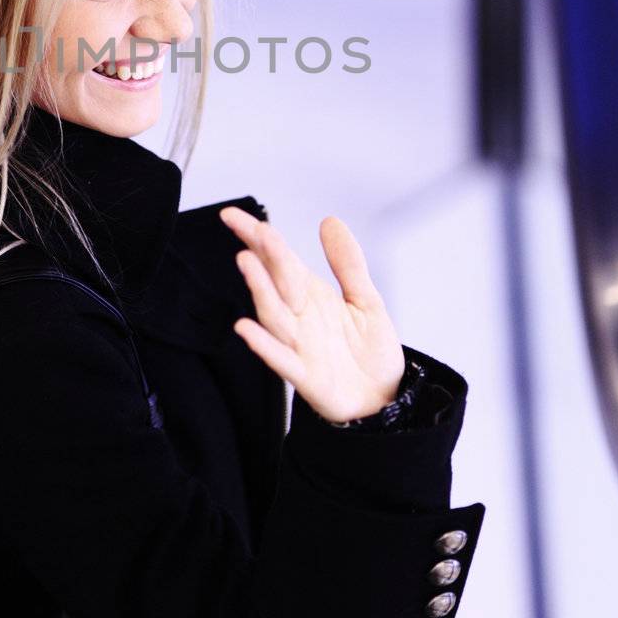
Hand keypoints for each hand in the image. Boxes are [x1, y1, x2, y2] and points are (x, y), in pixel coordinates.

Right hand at [219, 206, 405, 422]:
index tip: (234, 215)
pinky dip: (263, 345)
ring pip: (274, 315)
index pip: (280, 260)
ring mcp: (300, 346)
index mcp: (311, 295)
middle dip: (265, 255)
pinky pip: (281, 359)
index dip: (258, 237)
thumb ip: (348, 263)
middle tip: (254, 231)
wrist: (384, 401)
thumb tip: (329, 221)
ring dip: (259, 290)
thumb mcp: (366, 300)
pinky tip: (246, 329)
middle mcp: (300, 318)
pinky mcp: (306, 377)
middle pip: (276, 282)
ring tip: (248, 262)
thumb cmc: (369, 354)